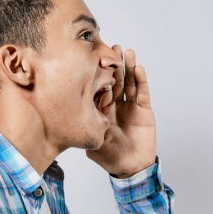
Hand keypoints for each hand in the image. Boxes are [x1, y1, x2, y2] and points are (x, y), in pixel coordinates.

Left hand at [87, 46, 156, 177]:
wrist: (130, 167)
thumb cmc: (110, 157)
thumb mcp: (91, 140)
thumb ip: (84, 127)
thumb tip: (68, 116)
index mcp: (103, 109)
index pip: (101, 87)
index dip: (99, 73)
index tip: (95, 57)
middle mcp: (116, 105)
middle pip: (116, 80)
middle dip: (115, 64)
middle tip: (113, 46)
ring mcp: (130, 107)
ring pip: (130, 83)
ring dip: (129, 67)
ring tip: (127, 52)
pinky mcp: (144, 111)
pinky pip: (143, 94)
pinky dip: (141, 81)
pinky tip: (139, 68)